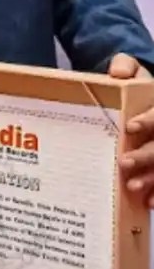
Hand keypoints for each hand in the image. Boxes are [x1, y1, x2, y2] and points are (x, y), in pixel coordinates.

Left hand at [109, 54, 153, 206]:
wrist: (143, 96)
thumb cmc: (136, 85)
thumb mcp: (132, 68)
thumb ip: (125, 65)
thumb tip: (118, 72)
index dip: (148, 120)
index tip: (129, 127)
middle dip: (146, 156)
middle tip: (123, 163)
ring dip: (153, 178)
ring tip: (132, 187)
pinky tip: (147, 202)